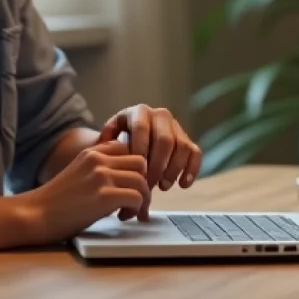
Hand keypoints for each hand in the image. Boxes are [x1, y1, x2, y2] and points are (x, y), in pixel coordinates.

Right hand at [23, 141, 149, 242]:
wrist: (33, 215)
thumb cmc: (54, 202)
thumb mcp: (79, 173)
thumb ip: (100, 169)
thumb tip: (128, 178)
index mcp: (92, 152)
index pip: (128, 148)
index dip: (133, 168)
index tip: (129, 184)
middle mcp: (98, 160)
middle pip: (141, 163)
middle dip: (143, 182)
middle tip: (134, 201)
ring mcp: (101, 177)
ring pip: (142, 181)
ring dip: (141, 199)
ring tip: (127, 212)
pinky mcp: (104, 196)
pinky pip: (137, 197)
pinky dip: (135, 209)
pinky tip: (121, 217)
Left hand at [98, 104, 201, 220]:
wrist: (129, 140)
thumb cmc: (115, 145)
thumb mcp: (105, 140)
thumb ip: (104, 149)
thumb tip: (108, 157)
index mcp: (138, 112)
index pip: (142, 130)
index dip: (140, 152)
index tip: (135, 172)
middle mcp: (160, 115)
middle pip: (164, 140)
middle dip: (157, 165)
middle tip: (149, 185)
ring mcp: (176, 127)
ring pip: (182, 147)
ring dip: (173, 169)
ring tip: (163, 186)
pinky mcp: (187, 139)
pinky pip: (195, 153)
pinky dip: (192, 169)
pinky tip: (183, 184)